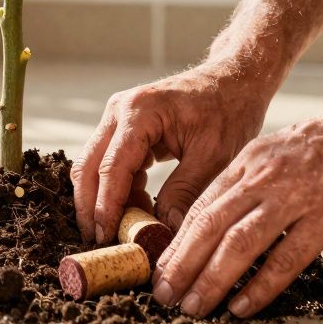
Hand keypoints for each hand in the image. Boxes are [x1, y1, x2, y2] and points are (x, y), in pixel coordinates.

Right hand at [70, 62, 271, 245]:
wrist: (234, 80)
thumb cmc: (229, 110)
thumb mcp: (214, 155)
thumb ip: (186, 193)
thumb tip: (164, 232)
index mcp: (139, 112)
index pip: (111, 168)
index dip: (106, 207)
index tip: (105, 238)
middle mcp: (119, 111)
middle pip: (88, 167)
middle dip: (90, 207)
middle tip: (97, 242)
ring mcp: (118, 118)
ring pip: (94, 166)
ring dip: (102, 199)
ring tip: (118, 232)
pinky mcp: (125, 128)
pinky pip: (110, 164)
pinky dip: (118, 189)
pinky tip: (137, 209)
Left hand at [152, 81, 322, 317]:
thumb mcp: (287, 150)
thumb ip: (260, 179)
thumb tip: (232, 213)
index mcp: (252, 160)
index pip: (201, 205)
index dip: (177, 240)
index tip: (162, 267)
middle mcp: (266, 176)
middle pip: (209, 225)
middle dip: (181, 264)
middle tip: (164, 294)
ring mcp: (297, 196)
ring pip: (238, 243)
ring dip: (210, 278)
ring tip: (195, 305)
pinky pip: (285, 257)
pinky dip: (259, 285)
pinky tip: (243, 305)